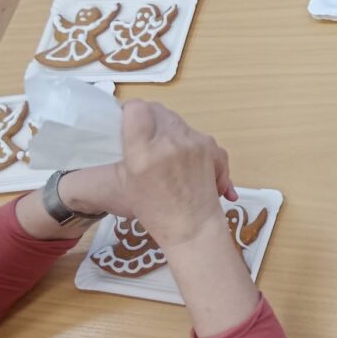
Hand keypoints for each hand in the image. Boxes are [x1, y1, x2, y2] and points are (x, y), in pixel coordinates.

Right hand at [109, 100, 237, 248]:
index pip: (136, 109)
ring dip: (171, 129)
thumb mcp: (125, 179)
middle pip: (158, 110)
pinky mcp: (210, 148)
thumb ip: (128, 147)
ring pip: (178, 120)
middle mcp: (169, 144)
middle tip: (148, 136)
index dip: (131, 112)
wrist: (191, 228)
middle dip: (151, 119)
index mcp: (142, 153)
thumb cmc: (151, 210)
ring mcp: (193, 144)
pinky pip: (197, 132)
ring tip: (166, 151)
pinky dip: (190, 141)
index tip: (130, 122)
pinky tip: (185, 156)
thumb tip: (129, 119)